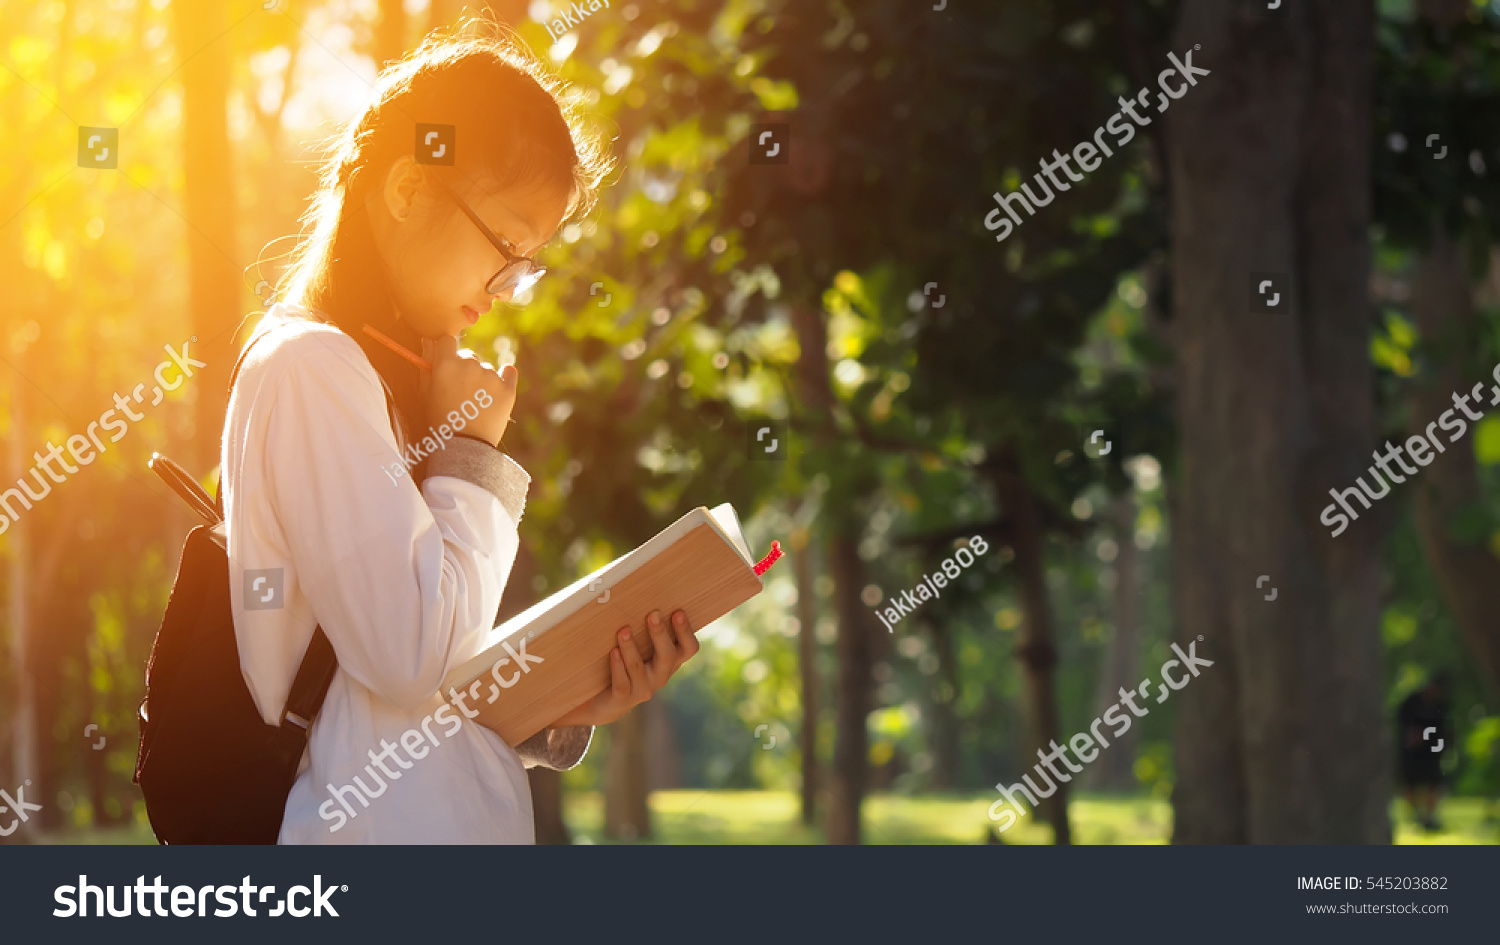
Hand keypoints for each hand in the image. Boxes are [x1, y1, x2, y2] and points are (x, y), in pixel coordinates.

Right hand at [419, 334, 516, 446]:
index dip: (447, 350)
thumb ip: (427, 364)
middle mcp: (470, 366)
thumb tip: (429, 340)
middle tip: (461, 392)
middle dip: (464, 368)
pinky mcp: (508, 389)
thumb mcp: (426, 393)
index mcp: (446, 365)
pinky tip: (497, 391)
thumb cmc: (439, 421)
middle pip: (468, 355)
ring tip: (475, 403)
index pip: (447, 340)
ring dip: (482, 379)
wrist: (464, 448)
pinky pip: (509, 372)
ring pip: (486, 368)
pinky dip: (505, 378)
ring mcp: (491, 377)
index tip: (447, 361)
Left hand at [552, 610, 699, 726]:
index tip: (677, 611)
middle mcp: (661, 676)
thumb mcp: (639, 647)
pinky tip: (613, 652)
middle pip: (668, 656)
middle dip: (660, 634)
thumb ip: (642, 626)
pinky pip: (622, 682)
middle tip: (652, 614)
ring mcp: (643, 689)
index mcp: (670, 661)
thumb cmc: (623, 662)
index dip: (686, 631)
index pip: (689, 648)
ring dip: (632, 647)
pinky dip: (618, 666)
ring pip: (639, 668)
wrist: (605, 701)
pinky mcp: (623, 699)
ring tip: (623, 630)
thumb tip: (633, 587)